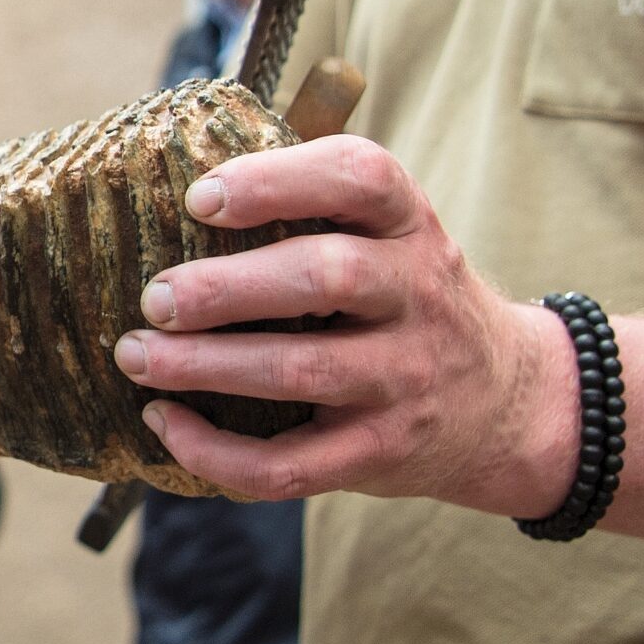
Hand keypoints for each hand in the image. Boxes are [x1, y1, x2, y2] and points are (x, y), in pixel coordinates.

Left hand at [113, 135, 575, 514]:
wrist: (505, 405)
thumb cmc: (405, 302)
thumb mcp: (392, 237)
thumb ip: (315, 206)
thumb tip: (180, 184)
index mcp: (410, 227)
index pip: (361, 178)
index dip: (277, 180)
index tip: (202, 198)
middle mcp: (417, 295)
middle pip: (326, 276)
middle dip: (226, 287)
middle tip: (156, 297)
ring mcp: (403, 379)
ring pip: (300, 371)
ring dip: (205, 366)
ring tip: (137, 356)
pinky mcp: (379, 451)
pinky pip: (290, 464)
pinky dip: (217, 452)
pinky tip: (165, 424)